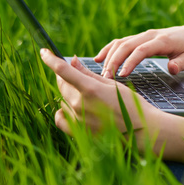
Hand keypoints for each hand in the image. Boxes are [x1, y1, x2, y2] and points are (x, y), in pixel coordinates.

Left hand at [38, 48, 155, 135]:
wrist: (140, 132)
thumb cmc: (129, 104)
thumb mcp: (111, 85)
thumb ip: (88, 74)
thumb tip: (73, 61)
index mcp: (89, 89)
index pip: (62, 70)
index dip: (50, 59)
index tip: (43, 52)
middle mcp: (79, 104)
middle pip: (62, 84)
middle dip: (66, 77)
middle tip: (79, 76)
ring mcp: (76, 120)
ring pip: (63, 99)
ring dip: (70, 94)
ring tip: (89, 98)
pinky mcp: (76, 132)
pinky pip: (60, 117)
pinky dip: (64, 110)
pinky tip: (74, 108)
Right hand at [95, 22, 183, 78]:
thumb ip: (182, 64)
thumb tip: (172, 68)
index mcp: (162, 41)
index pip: (142, 50)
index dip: (130, 62)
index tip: (122, 75)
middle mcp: (150, 35)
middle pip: (126, 45)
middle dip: (114, 61)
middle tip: (105, 78)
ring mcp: (144, 35)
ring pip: (121, 42)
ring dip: (109, 56)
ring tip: (101, 73)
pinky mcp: (140, 38)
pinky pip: (121, 42)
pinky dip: (109, 49)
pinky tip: (98, 59)